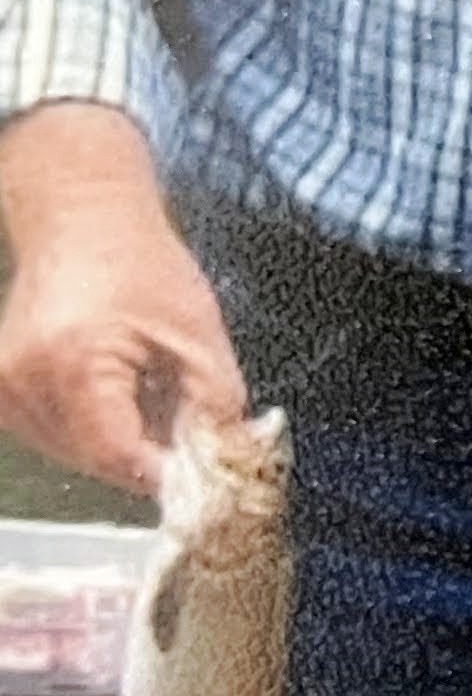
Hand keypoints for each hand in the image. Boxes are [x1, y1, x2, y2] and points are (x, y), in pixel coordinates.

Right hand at [0, 107, 247, 496]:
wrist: (83, 220)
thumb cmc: (140, 263)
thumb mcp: (199, 335)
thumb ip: (215, 410)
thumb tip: (225, 470)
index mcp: (73, 363)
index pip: (121, 459)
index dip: (171, 474)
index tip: (210, 474)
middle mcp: (25, 381)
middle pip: (99, 463)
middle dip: (151, 457)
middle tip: (190, 427)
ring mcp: (6, 389)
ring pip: (78, 458)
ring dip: (123, 443)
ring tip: (148, 389)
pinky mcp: (3, 393)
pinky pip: (58, 438)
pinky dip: (96, 428)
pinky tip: (117, 390)